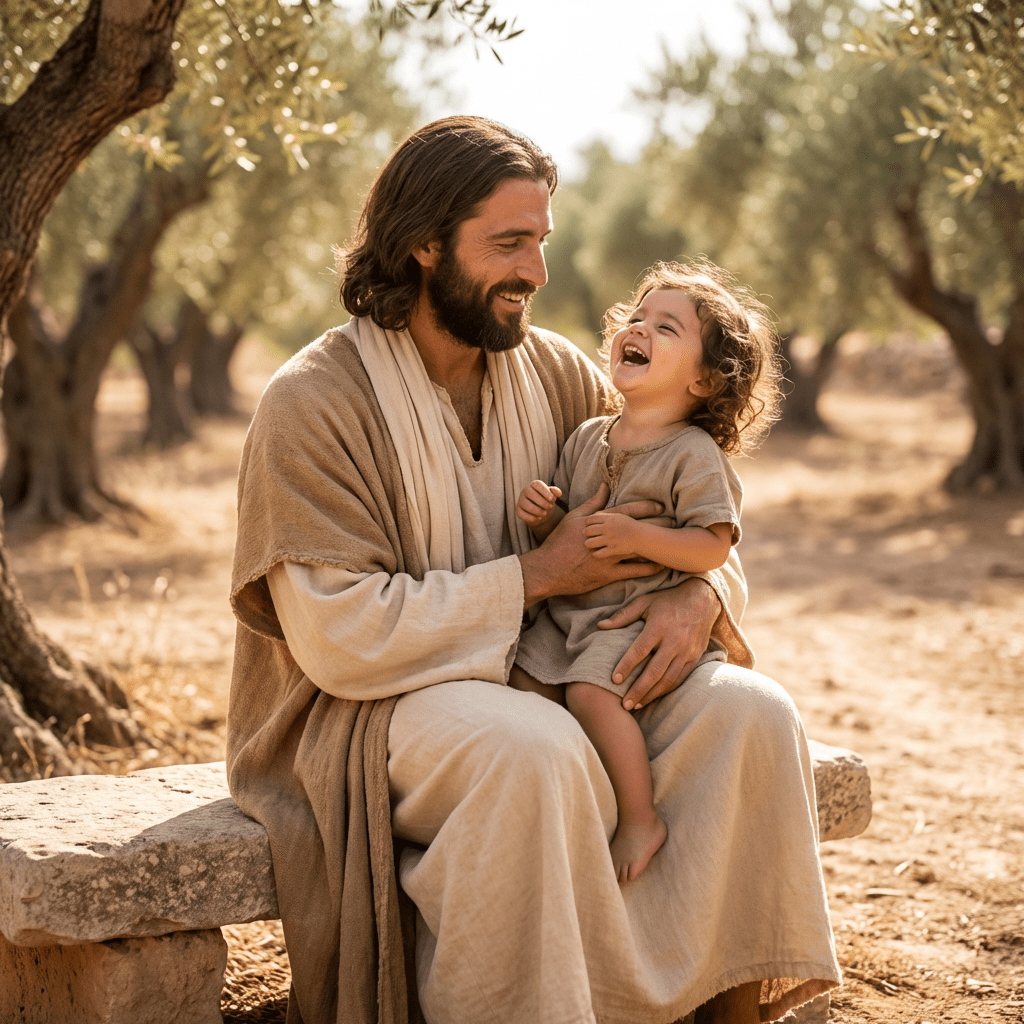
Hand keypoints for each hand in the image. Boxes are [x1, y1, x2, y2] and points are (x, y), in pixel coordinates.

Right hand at [517, 480, 561, 525]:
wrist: (542, 513)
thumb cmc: (547, 501)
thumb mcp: (553, 496)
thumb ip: (556, 493)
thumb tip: (558, 493)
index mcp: (534, 485)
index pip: (537, 484)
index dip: (544, 491)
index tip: (552, 499)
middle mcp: (525, 491)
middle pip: (530, 493)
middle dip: (541, 501)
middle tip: (549, 507)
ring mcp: (520, 500)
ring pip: (525, 504)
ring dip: (536, 510)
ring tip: (545, 514)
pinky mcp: (518, 510)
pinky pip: (522, 514)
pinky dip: (531, 517)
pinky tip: (538, 518)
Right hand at [518, 483, 663, 606]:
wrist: (548, 569)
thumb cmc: (558, 542)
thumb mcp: (573, 518)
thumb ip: (592, 502)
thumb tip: (605, 486)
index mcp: (598, 523)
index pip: (626, 512)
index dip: (645, 508)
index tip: (660, 506)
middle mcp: (606, 538)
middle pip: (637, 531)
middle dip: (657, 527)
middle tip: (675, 524)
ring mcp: (608, 557)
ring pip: (638, 551)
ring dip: (656, 548)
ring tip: (672, 545)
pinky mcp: (608, 574)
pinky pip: (634, 572)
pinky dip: (649, 568)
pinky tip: (661, 566)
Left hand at [584, 511, 640, 559]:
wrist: (642, 537)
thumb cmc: (629, 526)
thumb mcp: (617, 516)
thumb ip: (605, 515)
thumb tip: (593, 515)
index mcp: (608, 519)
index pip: (590, 519)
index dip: (587, 523)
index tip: (588, 526)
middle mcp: (607, 528)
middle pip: (588, 531)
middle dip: (586, 533)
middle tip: (588, 536)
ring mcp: (610, 540)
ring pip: (590, 543)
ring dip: (589, 544)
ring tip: (590, 544)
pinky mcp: (613, 550)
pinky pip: (598, 554)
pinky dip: (596, 554)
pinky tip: (597, 553)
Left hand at [599, 577, 720, 709]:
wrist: (702, 600)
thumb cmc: (667, 600)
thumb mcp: (644, 602)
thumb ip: (623, 616)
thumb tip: (600, 626)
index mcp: (659, 626)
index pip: (640, 650)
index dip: (627, 666)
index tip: (614, 680)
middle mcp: (674, 641)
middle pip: (655, 671)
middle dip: (639, 690)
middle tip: (624, 705)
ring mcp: (686, 652)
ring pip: (668, 679)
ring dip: (652, 694)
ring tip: (636, 706)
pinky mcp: (695, 658)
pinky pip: (680, 679)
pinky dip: (666, 690)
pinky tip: (653, 697)